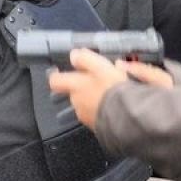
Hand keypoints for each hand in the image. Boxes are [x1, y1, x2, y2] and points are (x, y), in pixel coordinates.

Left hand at [47, 49, 172, 126]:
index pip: (55, 81)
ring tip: (110, 91)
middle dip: (83, 85)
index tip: (59, 71)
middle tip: (99, 78)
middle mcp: (76, 102)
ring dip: (94, 96)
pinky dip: (102, 107)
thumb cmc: (112, 88)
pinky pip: (95, 113)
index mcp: (74, 86)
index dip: (57, 75)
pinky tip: (114, 103)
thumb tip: (74, 55)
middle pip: (73, 91)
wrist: (125, 115)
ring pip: (85, 102)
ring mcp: (85, 115)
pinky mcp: (96, 125)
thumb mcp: (99, 66)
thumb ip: (84, 59)